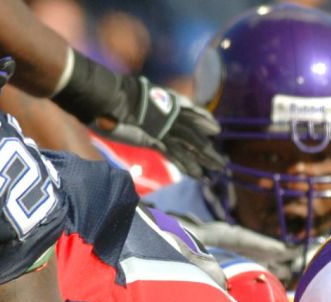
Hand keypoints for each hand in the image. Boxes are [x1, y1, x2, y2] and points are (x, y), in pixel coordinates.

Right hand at [52, 51, 223, 177]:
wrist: (109, 99)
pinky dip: (187, 165)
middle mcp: (170, 115)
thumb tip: (138, 104)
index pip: (191, 113)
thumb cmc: (115, 97)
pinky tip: (198, 175)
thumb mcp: (134, 98)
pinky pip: (176, 155)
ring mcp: (165, 128)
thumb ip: (141, 104)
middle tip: (220, 162)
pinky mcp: (156, 141)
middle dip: (208, 150)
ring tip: (217, 170)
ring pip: (191, 145)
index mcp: (167, 103)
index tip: (215, 129)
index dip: (204, 121)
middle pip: (195, 134)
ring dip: (205, 159)